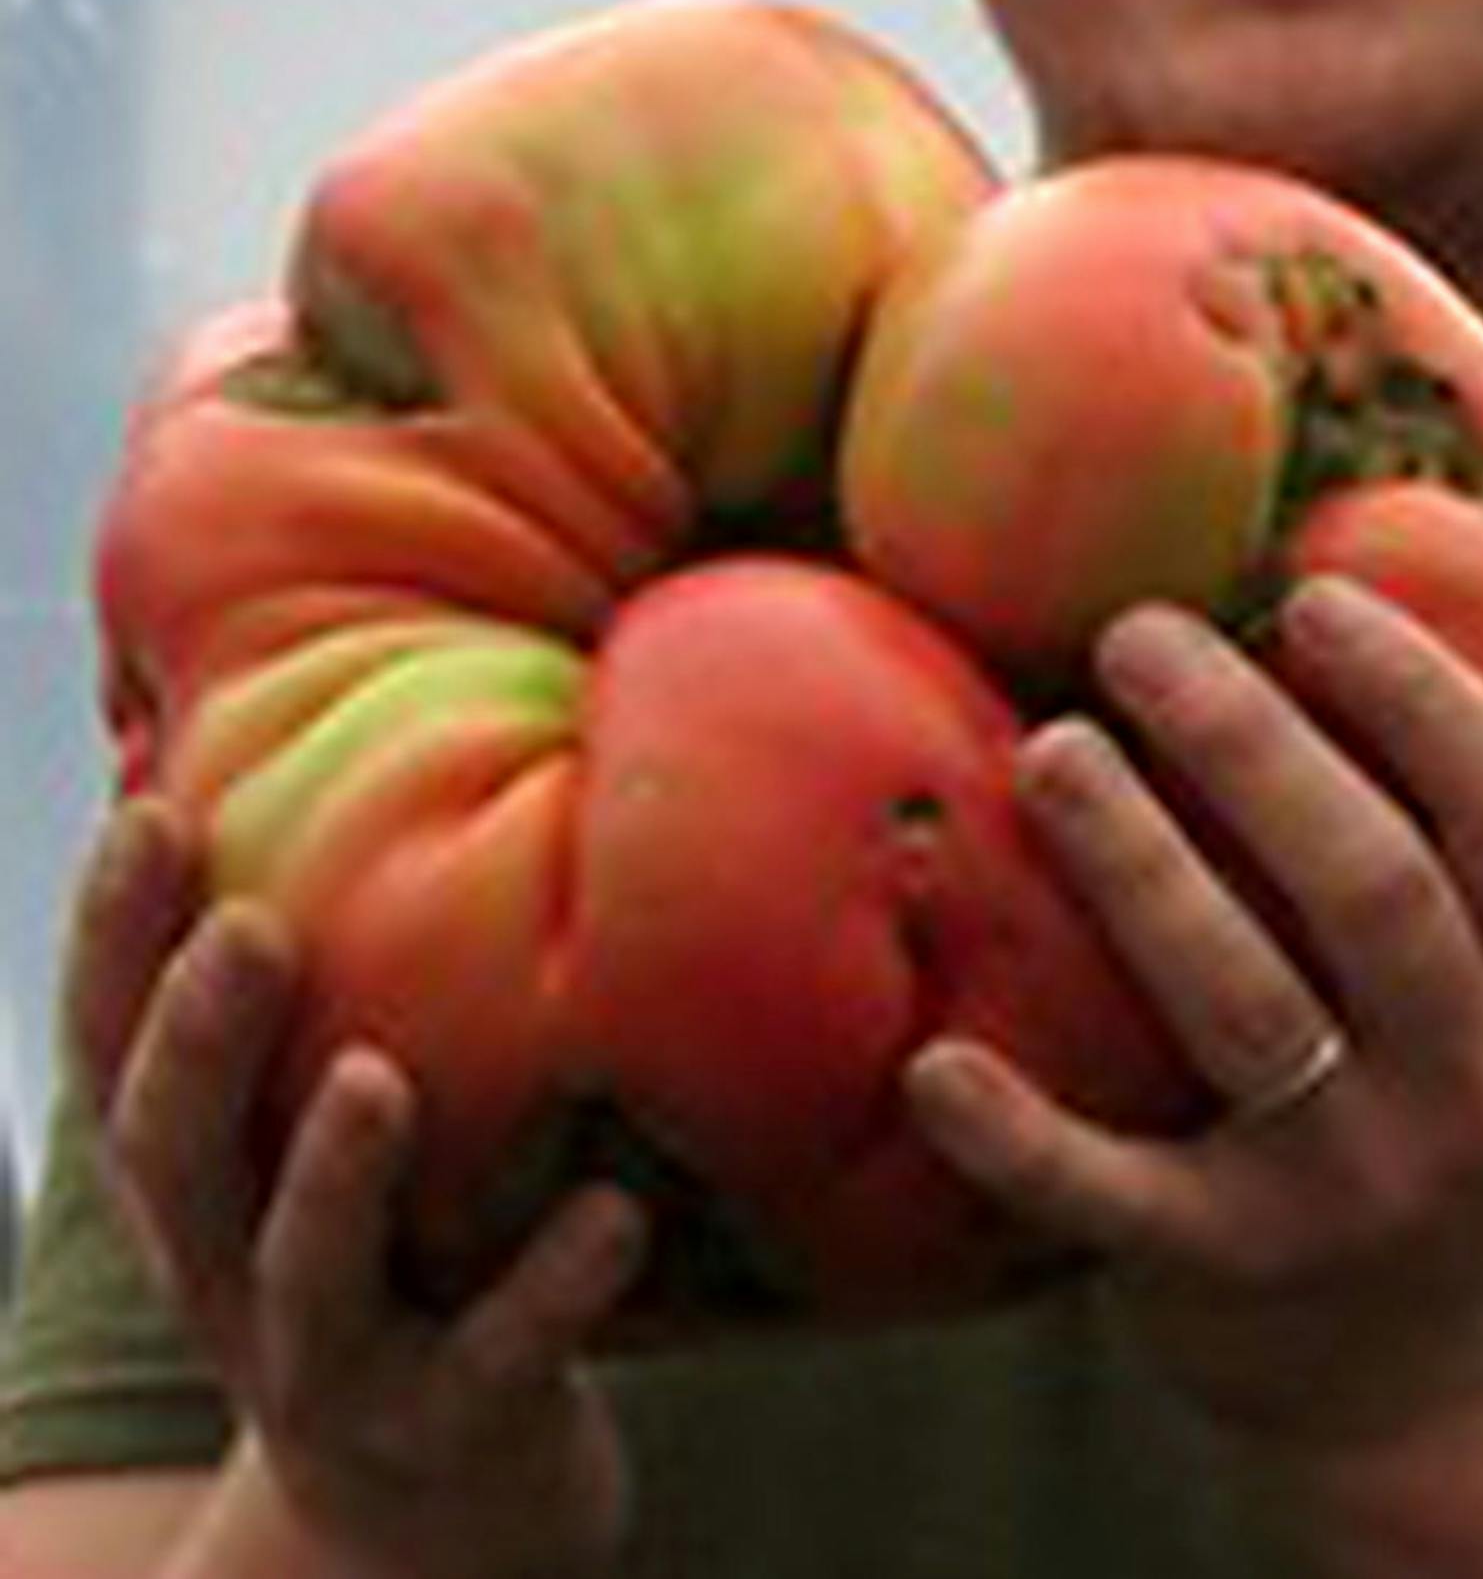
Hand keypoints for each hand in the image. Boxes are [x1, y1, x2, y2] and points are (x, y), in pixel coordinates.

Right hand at [68, 799, 646, 1578]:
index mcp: (197, 1172)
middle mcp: (230, 1267)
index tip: (150, 813)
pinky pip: (494, 1364)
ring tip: (380, 1080)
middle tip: (252, 932)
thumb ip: (328, 973)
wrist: (430, 1504)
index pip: (114, 1048)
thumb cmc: (385, 1241)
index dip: (115, 940)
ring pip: (303, 1279)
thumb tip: (354, 734)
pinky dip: (548, 1293)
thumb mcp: (318, 1118)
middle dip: (203, 1044)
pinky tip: (614, 1215)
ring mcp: (331, 1363)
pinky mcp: (449, 1428)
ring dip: (333, 1181)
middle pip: (180, 1160)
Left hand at [903, 579, 1482, 1448]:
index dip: (1419, 691)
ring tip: (1049, 747)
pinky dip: (1019, 1139)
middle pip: (1372, 887)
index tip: (1307, 597)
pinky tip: (935, 1063)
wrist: (1447, 1374)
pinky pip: (1114, 1198)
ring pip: (1243, 1007)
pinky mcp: (1227, 1268)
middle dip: (1250, 745)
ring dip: (1140, 866)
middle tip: (1133, 633)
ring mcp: (1356, 1188)